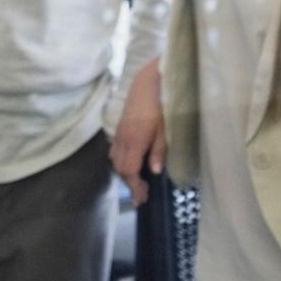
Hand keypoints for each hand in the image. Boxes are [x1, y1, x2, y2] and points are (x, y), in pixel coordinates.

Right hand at [110, 58, 165, 201]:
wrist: (147, 81)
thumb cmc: (161, 103)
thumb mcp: (165, 128)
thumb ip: (159, 150)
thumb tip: (155, 172)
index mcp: (135, 140)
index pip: (130, 170)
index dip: (135, 186)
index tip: (142, 199)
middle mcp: (123, 138)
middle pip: (120, 167)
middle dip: (129, 183)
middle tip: (142, 194)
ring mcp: (119, 132)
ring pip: (115, 159)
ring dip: (125, 172)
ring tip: (137, 181)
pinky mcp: (119, 127)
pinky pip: (115, 150)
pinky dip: (121, 161)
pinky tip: (132, 162)